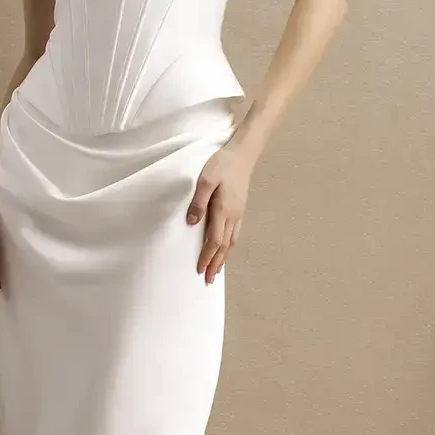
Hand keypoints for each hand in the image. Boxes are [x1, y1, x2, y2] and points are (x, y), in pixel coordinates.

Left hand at [186, 135, 251, 281]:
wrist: (243, 154)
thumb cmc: (222, 164)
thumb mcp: (206, 179)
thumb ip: (198, 201)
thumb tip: (192, 223)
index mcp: (224, 210)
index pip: (214, 240)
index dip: (207, 257)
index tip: (200, 270)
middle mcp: (233, 215)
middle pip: (224, 246)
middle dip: (216, 264)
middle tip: (208, 280)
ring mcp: (239, 213)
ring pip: (231, 242)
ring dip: (223, 258)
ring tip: (216, 270)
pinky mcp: (240, 209)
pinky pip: (235, 234)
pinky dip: (229, 246)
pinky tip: (225, 249)